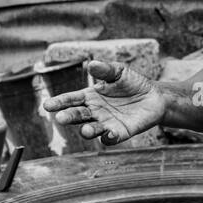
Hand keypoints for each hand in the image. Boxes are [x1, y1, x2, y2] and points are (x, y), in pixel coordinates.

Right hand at [42, 60, 165, 144]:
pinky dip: (109, 138)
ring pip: (91, 129)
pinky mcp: (120, 132)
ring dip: (87, 131)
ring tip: (86, 130)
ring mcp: (106, 123)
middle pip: (78, 116)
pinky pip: (111, 138)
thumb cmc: (134, 83)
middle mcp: (95, 112)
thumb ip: (106, 70)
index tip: (47, 105)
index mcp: (90, 96)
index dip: (59, 102)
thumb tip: (91, 64)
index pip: (71, 99)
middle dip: (69, 117)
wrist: (155, 97)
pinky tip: (110, 134)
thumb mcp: (120, 72)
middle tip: (61, 118)